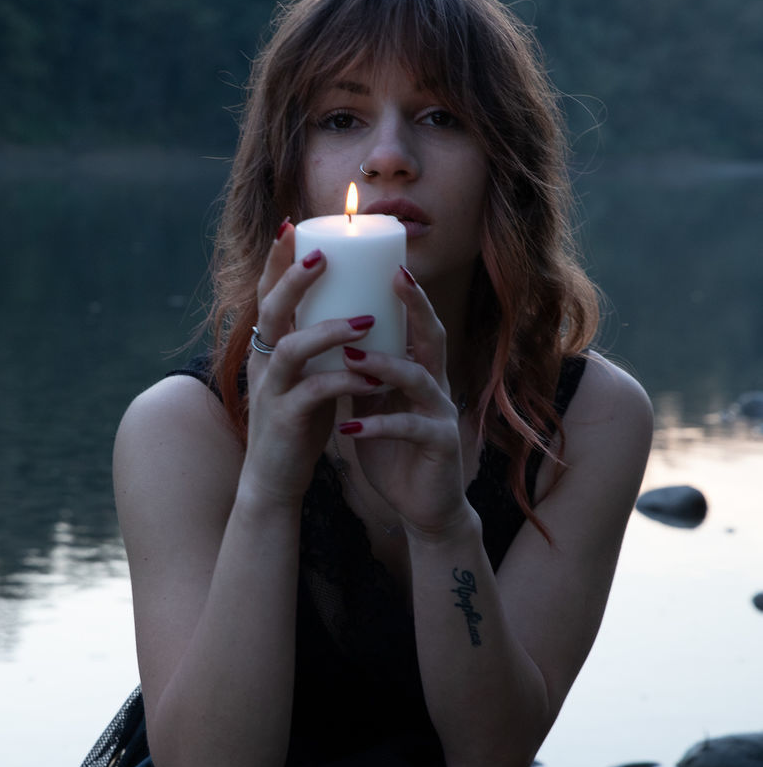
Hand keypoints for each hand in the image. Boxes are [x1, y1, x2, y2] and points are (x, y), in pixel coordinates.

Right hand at [242, 222, 385, 505]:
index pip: (267, 293)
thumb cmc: (298, 424)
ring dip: (327, 331)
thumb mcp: (307, 375)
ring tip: (364, 320)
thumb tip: (356, 305)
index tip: (294, 225)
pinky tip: (370, 379)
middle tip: (322, 257)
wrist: (274, 479)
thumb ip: (320, 345)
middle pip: (270, 309)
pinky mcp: (284, 420)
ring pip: (290, 349)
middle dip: (293, 280)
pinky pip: (312, 394)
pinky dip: (342, 383)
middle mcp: (263, 362)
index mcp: (269, 346)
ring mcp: (271, 391)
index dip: (277, 259)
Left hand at [337, 267, 471, 536]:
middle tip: (393, 278)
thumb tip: (325, 335)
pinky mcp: (438, 446)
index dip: (406, 293)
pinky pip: (408, 429)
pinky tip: (348, 429)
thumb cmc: (394, 452)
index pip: (415, 323)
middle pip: (432, 337)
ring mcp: (440, 415)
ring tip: (351, 357)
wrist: (421, 506)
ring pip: (419, 379)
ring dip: (384, 366)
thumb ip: (359, 374)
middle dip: (415, 306)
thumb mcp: (374, 406)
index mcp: (419, 373)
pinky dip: (377, 427)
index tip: (385, 260)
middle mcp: (435, 387)